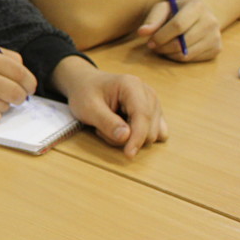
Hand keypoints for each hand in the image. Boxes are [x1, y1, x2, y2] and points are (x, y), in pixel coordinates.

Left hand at [51, 56, 167, 156]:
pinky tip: (122, 128)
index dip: (137, 137)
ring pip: (152, 133)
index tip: (129, 154)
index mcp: (132, 86)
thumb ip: (107, 122)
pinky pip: (154, 133)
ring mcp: (153, 103)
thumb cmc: (85, 93)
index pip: (142, 115)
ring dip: (129, 138)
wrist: (86, 84)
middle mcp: (148, 93)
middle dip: (127, 137)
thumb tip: (126, 137)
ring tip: (108, 126)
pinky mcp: (154, 113)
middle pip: (150, 128)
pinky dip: (138, 136)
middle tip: (101, 128)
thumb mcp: (88, 108)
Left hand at [136, 0, 221, 60]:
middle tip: (153, 46)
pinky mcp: (216, 49)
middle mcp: (211, 21)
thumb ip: (152, 19)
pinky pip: (191, 60)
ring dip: (169, 54)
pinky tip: (174, 49)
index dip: (161, 36)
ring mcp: (216, 36)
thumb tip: (142, 32)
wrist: (201, 15)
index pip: (178, 25)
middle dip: (163, 47)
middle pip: (182, 43)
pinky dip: (178, 57)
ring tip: (163, 47)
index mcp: (197, 6)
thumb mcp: (163, 8)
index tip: (150, 41)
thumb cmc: (176, 11)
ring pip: (186, 54)